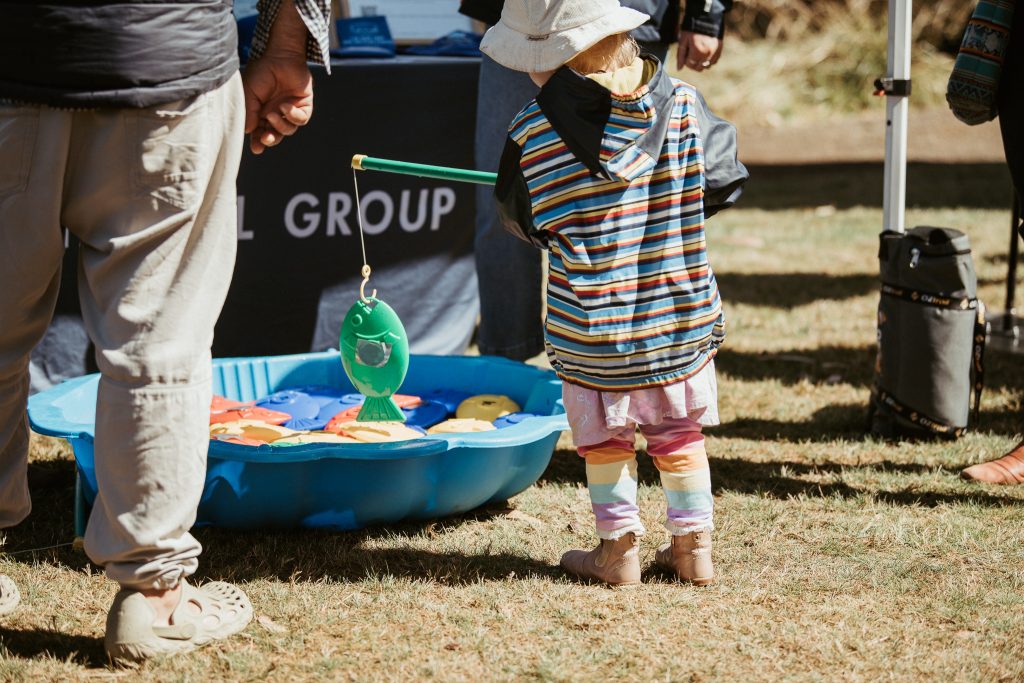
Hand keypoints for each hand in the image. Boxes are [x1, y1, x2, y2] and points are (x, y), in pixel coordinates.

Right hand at [241, 0, 313, 154]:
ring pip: (288, 130)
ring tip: (273, 113)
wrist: (280, 56)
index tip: (256, 149)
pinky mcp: (304, 106)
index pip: (259, 133)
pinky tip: (285, 106)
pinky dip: (293, 116)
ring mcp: (290, 111)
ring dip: (280, 125)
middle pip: (275, 135)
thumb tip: (247, 131)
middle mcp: (275, 115)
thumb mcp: (249, 92)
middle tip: (265, 138)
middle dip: (270, 139)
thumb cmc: (261, 73)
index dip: (258, 142)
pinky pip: (301, 120)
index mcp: (260, 114)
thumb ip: (249, 112)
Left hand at [676, 31, 722, 71]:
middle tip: (691, 53)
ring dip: (701, 63)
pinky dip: (709, 60)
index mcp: (697, 52)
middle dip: (693, 63)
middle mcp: (707, 55)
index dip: (686, 60)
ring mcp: (715, 52)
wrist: (706, 16)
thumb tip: (679, 68)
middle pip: (698, 68)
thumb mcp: (683, 40)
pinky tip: (705, 52)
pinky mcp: (720, 49)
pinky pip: (714, 61)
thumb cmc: (692, 27)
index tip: (686, 52)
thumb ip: (681, 55)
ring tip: (698, 52)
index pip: (690, 65)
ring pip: (707, 66)